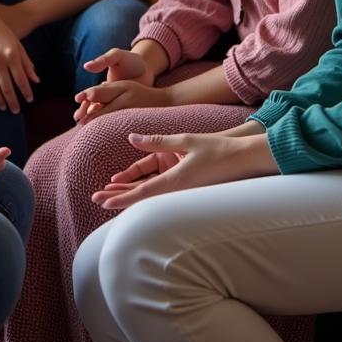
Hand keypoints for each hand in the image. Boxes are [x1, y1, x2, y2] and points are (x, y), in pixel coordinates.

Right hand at [0, 5, 39, 113]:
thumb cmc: (3, 32)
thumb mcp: (18, 45)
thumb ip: (27, 63)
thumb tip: (36, 80)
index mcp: (11, 55)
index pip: (21, 79)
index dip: (26, 92)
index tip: (29, 100)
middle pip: (7, 88)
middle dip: (13, 102)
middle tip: (16, 111)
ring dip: (0, 101)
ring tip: (4, 108)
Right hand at [73, 47, 158, 121]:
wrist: (146, 67)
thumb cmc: (130, 60)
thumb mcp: (116, 56)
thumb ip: (103, 60)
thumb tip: (86, 66)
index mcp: (101, 86)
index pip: (89, 97)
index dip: (84, 101)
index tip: (81, 105)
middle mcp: (106, 98)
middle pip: (94, 110)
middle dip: (86, 115)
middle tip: (80, 120)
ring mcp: (116, 105)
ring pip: (104, 117)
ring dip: (97, 122)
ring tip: (93, 127)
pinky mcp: (127, 110)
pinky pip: (118, 119)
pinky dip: (113, 124)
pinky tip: (112, 127)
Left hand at [91, 131, 276, 209]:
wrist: (245, 159)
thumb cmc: (218, 148)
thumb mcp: (185, 140)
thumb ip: (156, 141)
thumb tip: (131, 138)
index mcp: (177, 180)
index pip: (143, 192)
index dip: (121, 198)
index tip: (103, 202)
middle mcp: (178, 190)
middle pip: (142, 198)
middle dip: (119, 198)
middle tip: (96, 199)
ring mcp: (183, 191)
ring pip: (150, 196)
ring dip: (129, 194)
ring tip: (108, 193)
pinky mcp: (186, 188)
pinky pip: (161, 192)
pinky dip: (144, 191)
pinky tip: (133, 188)